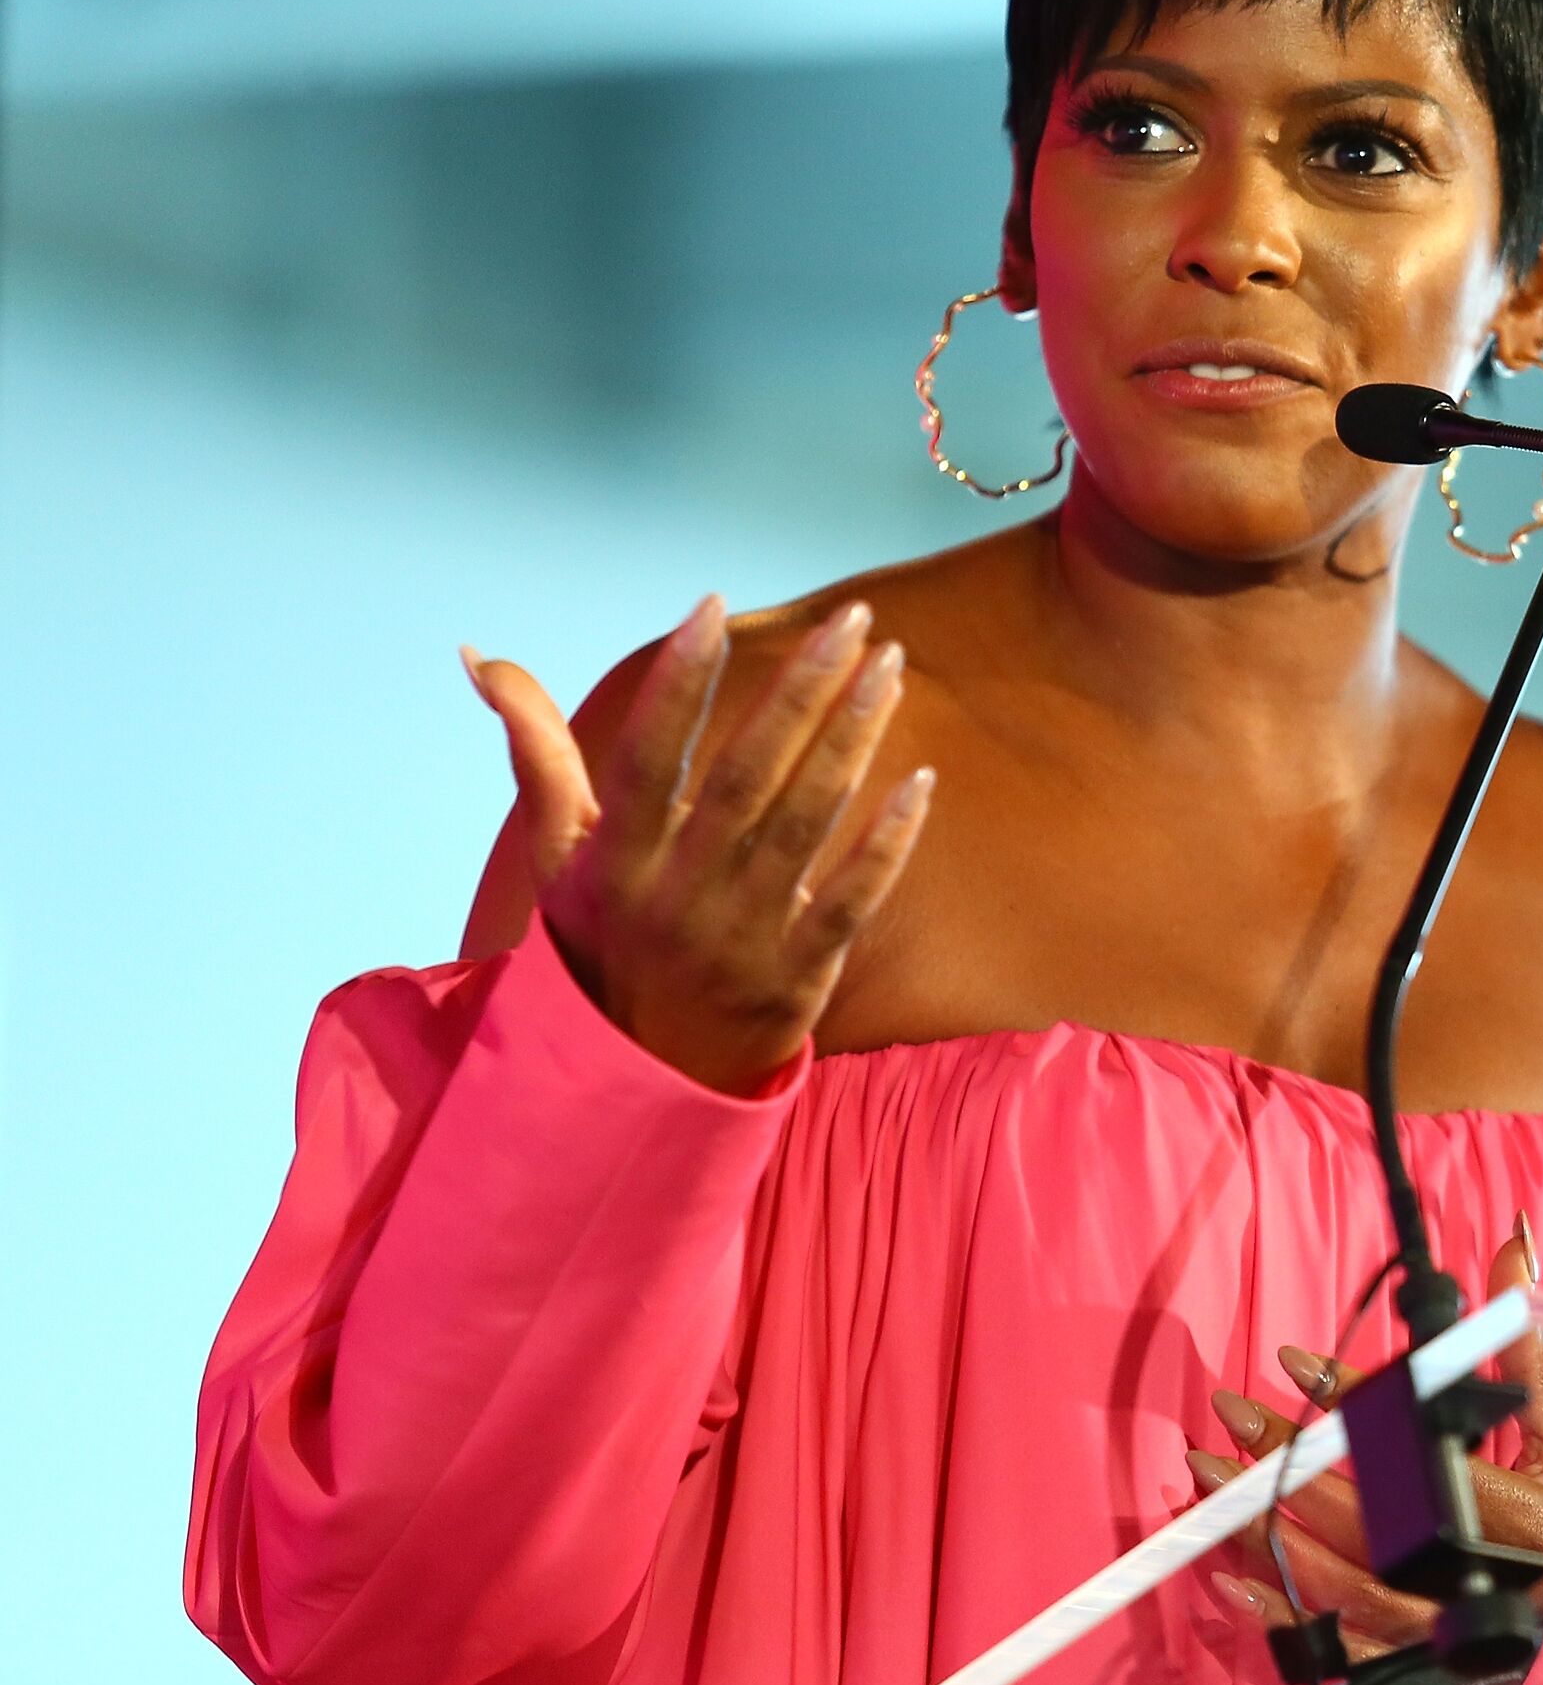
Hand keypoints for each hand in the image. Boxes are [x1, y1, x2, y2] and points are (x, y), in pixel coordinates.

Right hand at [463, 595, 933, 1094]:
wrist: (639, 1081)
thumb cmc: (602, 944)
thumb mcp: (559, 857)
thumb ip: (537, 751)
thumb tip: (478, 652)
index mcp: (615, 861)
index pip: (645, 757)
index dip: (677, 683)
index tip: (713, 603)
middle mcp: (675, 896)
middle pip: (744, 777)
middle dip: (799, 691)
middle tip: (851, 620)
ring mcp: (740, 938)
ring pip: (805, 823)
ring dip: (851, 739)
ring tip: (889, 666)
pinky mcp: (799, 977)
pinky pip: (851, 901)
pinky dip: (887, 843)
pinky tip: (921, 780)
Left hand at [1189, 1219, 1542, 1659]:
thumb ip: (1526, 1339)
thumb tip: (1513, 1237)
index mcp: (1526, 1520)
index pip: (1423, 1459)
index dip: (1357, 1408)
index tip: (1295, 1363)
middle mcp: (1478, 1585)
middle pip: (1366, 1526)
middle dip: (1289, 1464)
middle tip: (1230, 1414)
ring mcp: (1439, 1635)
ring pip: (1336, 1590)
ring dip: (1263, 1532)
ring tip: (1208, 1480)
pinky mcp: (1409, 1666)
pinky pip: (1330, 1646)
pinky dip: (1275, 1611)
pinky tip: (1227, 1573)